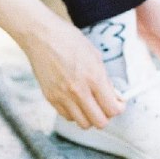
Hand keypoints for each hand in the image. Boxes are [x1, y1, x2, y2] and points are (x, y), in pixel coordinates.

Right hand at [21, 12, 125, 128]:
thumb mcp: (94, 53)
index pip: (112, 109)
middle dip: (105, 115)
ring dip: (89, 116)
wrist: (41, 35)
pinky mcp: (50, 98)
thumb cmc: (68, 39)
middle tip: (104, 105)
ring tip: (88, 103)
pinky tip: (74, 99)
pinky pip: (67, 116)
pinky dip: (73, 112)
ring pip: (83, 124)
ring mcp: (63, 96)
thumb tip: (113, 95)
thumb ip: (104, 77)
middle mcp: (79, 90)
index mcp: (93, 76)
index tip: (118, 103)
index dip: (118, 107)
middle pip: (99, 122)